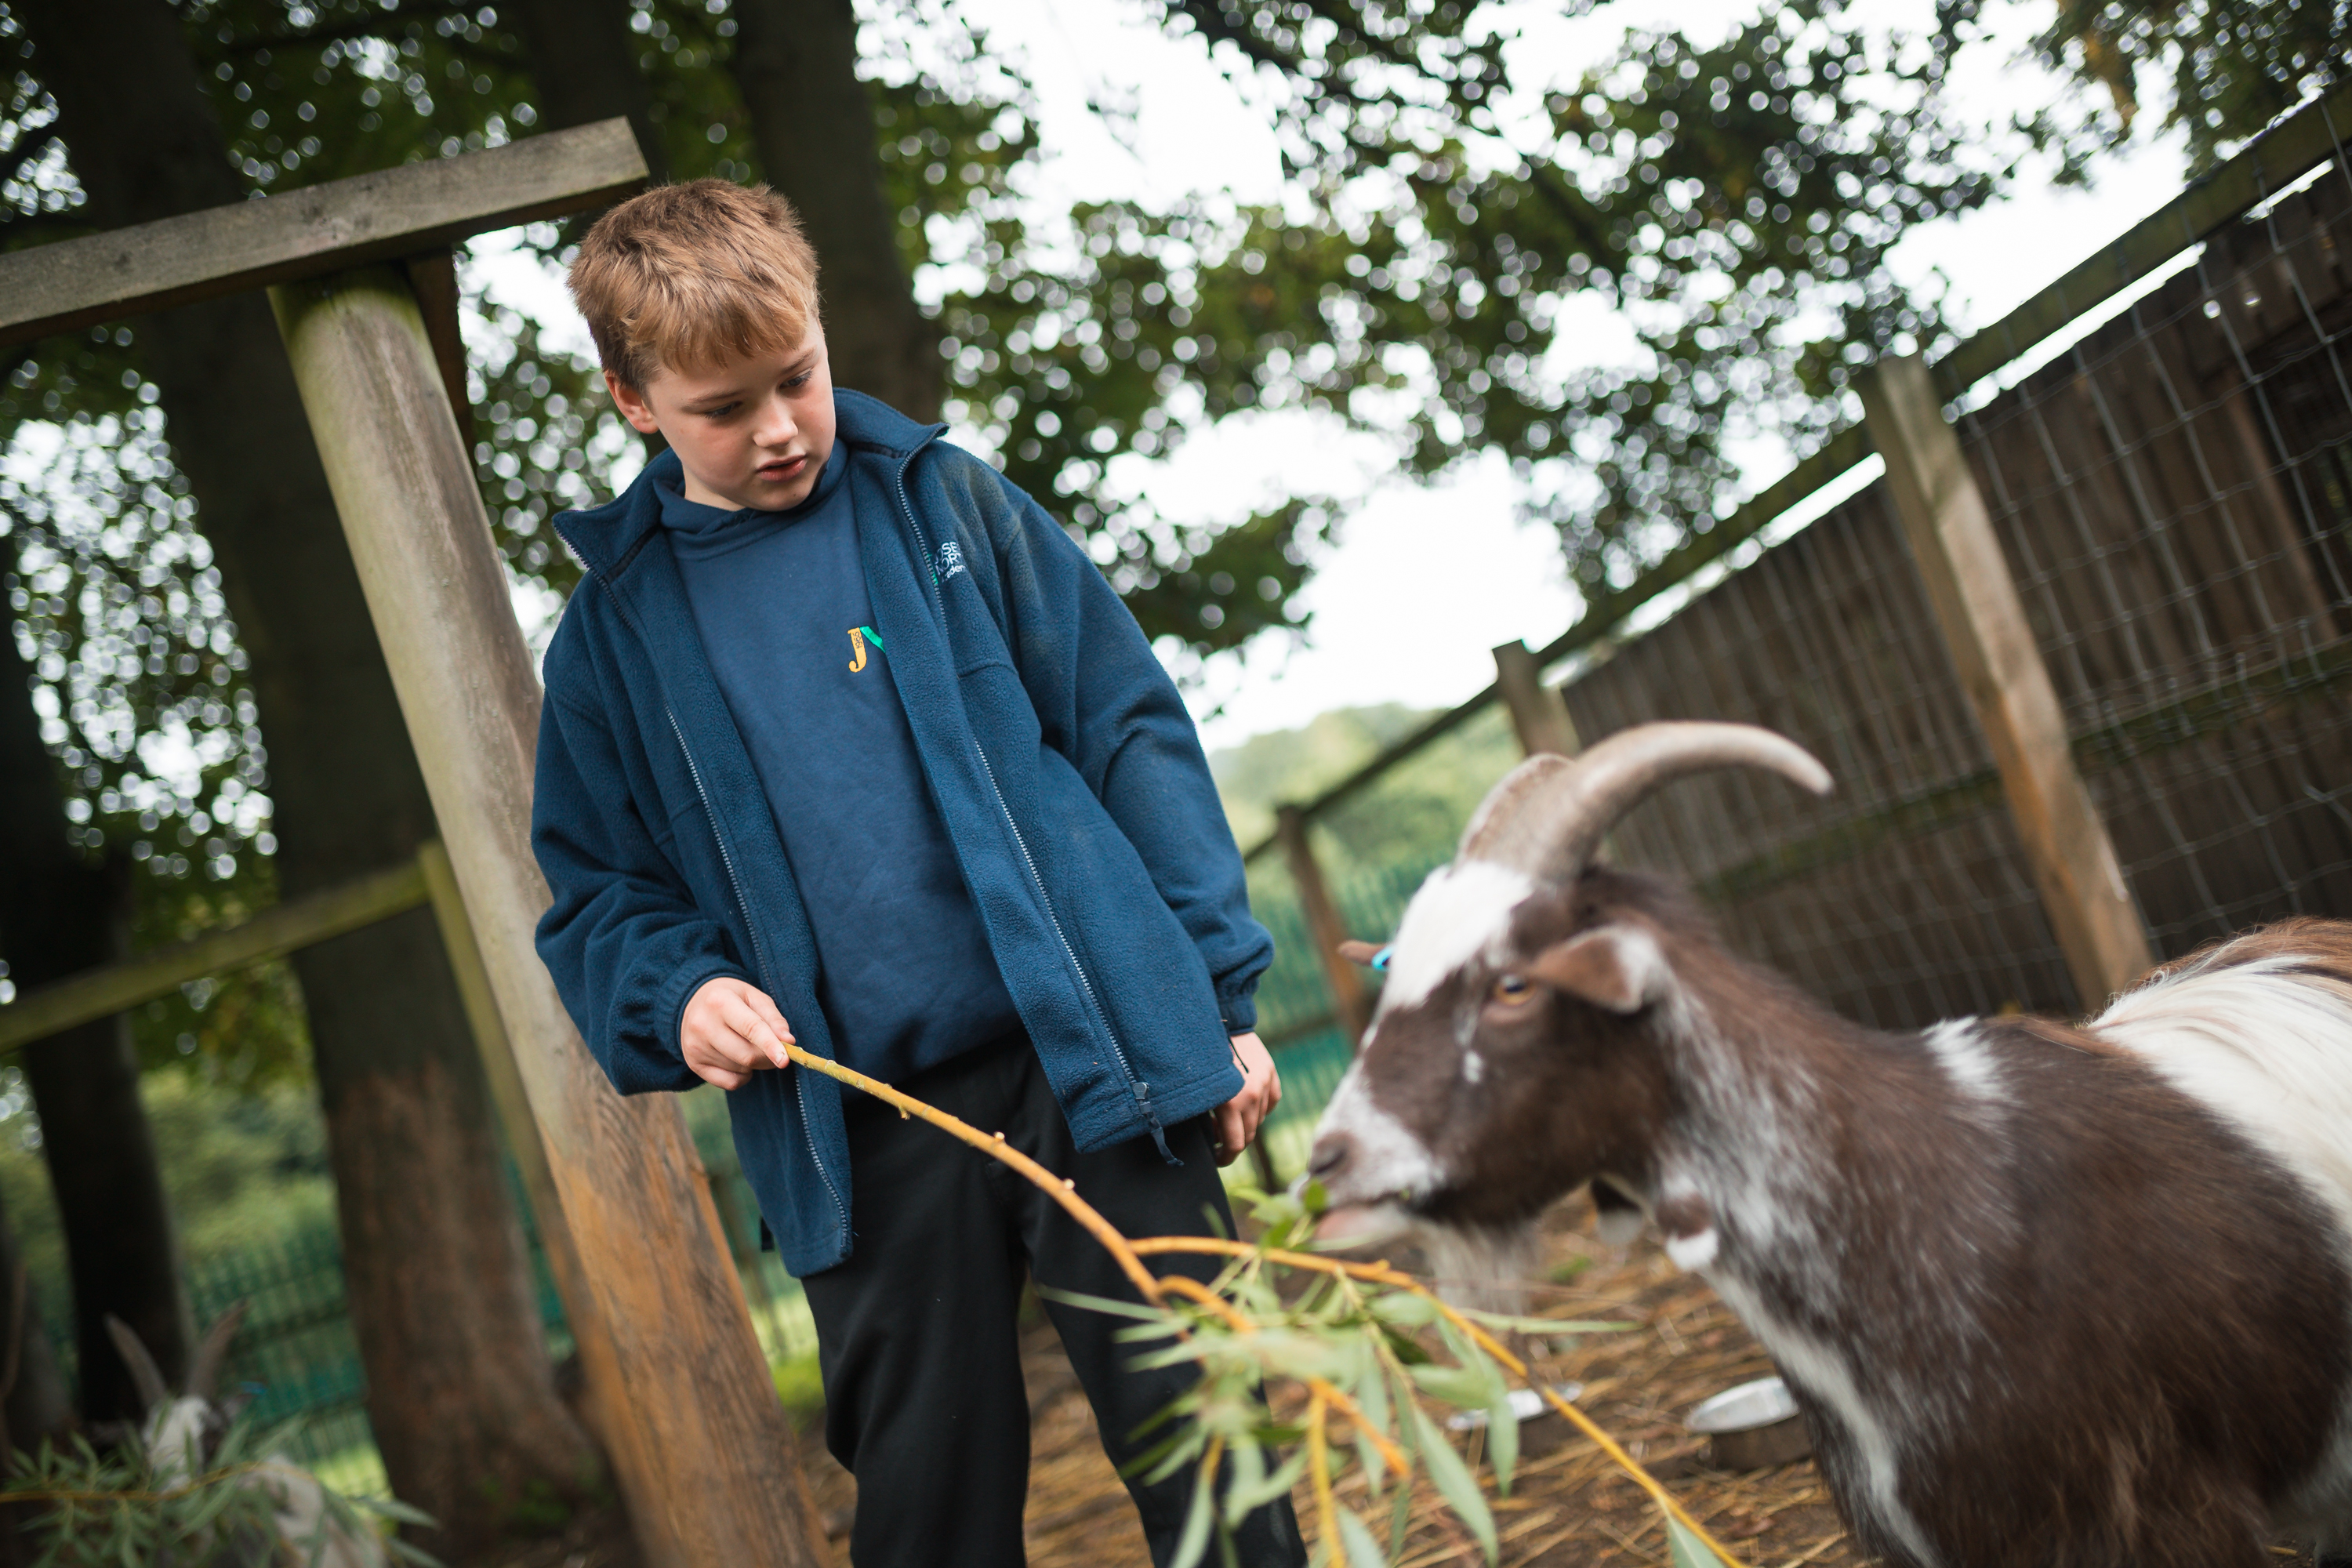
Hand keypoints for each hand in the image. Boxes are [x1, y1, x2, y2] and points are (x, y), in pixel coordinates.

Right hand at [681, 976, 793, 1090]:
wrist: (692, 1002)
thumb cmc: (730, 998)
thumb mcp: (753, 997)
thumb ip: (773, 1018)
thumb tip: (788, 1041)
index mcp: (720, 1001)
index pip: (750, 1028)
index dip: (770, 1045)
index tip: (785, 1060)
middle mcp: (703, 1025)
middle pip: (747, 1055)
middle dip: (768, 1057)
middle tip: (777, 1051)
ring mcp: (695, 1047)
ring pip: (740, 1069)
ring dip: (754, 1064)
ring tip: (747, 1045)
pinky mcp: (694, 1064)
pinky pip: (730, 1083)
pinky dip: (743, 1077)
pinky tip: (738, 1060)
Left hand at [1210, 1031, 1280, 1166]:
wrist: (1222, 1019)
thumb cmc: (1200, 1055)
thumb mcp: (1199, 1088)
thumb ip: (1208, 1114)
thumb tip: (1212, 1134)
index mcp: (1231, 1102)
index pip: (1236, 1144)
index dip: (1226, 1157)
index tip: (1217, 1158)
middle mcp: (1252, 1096)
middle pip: (1249, 1135)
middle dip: (1234, 1141)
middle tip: (1218, 1137)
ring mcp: (1265, 1084)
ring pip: (1260, 1119)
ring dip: (1246, 1124)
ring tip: (1229, 1116)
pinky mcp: (1271, 1073)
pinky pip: (1271, 1102)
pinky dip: (1260, 1108)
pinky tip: (1246, 1103)